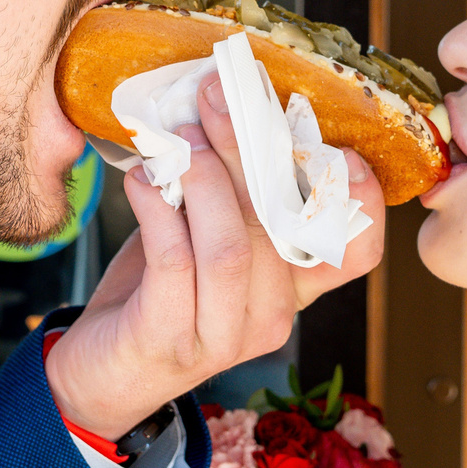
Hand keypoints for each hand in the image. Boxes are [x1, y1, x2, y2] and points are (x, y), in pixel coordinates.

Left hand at [47, 74, 386, 436]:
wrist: (103, 373)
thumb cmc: (159, 292)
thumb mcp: (208, 241)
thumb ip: (230, 192)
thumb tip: (226, 104)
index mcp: (295, 288)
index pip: (358, 252)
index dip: (363, 203)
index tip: (339, 148)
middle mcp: (272, 316)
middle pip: (281, 226)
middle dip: (249, 150)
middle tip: (218, 94)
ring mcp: (224, 336)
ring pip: (232, 247)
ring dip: (205, 180)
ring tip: (177, 140)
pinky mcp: (169, 339)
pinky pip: (174, 262)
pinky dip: (157, 210)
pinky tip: (140, 182)